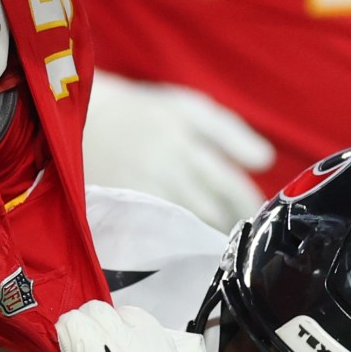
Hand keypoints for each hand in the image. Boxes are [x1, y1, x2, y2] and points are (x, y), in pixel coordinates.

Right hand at [83, 72, 273, 232]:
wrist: (84, 117)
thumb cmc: (145, 111)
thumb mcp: (189, 107)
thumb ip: (230, 132)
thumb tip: (266, 160)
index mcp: (188, 143)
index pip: (229, 186)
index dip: (247, 204)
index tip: (258, 214)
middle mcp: (168, 169)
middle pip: (211, 210)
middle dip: (231, 224)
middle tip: (246, 236)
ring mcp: (144, 191)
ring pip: (187, 224)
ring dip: (207, 236)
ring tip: (221, 243)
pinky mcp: (123, 206)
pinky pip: (159, 231)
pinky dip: (177, 239)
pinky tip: (186, 243)